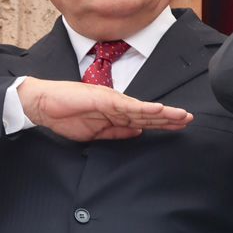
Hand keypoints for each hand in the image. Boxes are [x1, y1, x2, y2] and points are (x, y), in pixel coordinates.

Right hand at [18, 77, 192, 141]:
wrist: (43, 105)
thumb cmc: (65, 116)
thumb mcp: (96, 133)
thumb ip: (117, 132)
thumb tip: (138, 134)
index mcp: (116, 115)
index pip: (144, 120)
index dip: (163, 122)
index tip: (181, 125)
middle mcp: (118, 106)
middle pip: (148, 114)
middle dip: (169, 117)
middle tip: (190, 119)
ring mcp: (112, 101)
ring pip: (143, 109)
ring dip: (163, 112)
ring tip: (181, 115)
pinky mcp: (104, 99)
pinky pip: (127, 106)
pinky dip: (143, 108)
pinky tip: (158, 110)